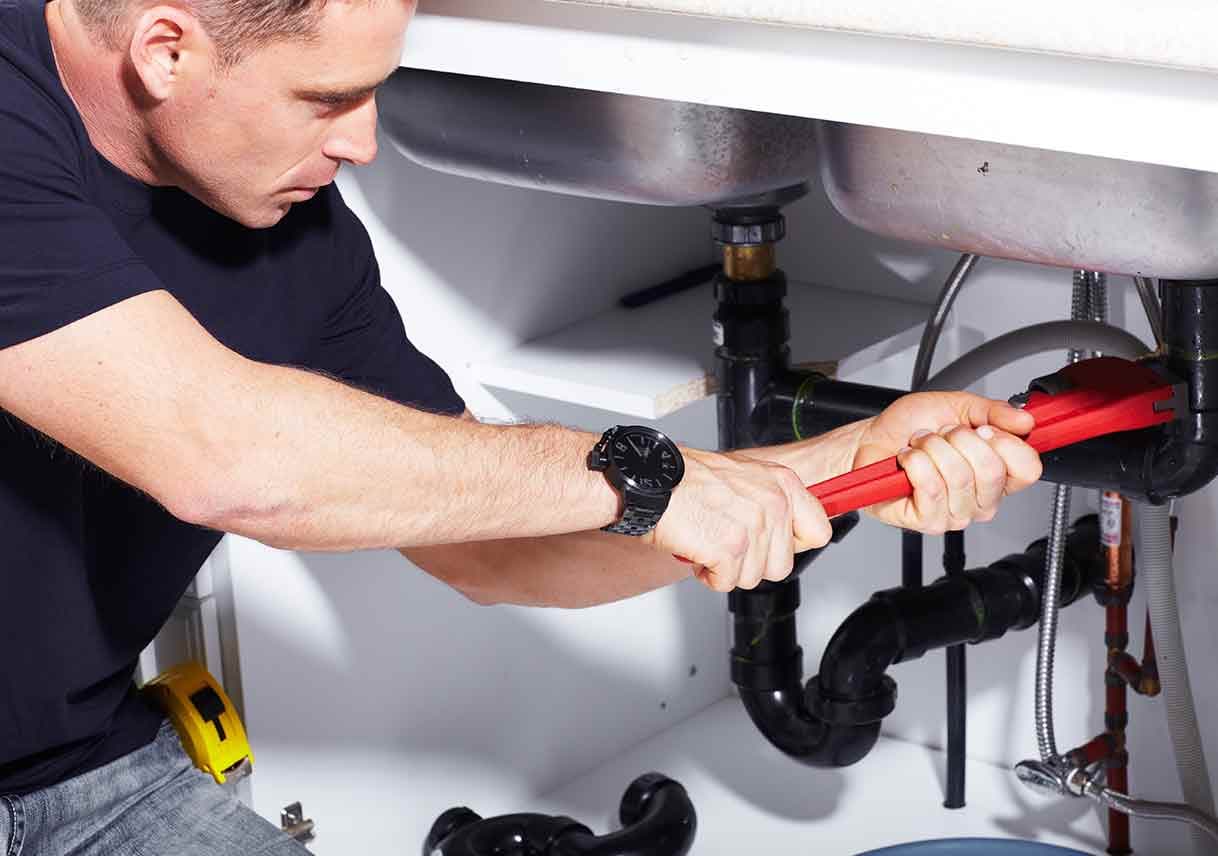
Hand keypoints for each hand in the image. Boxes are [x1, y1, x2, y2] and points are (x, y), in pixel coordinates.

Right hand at [644, 448, 831, 592]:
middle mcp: (772, 503)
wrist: (650, 481)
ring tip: (709, 540)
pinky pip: (727, 582)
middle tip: (727, 541)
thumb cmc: (685, 478)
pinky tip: (698, 550)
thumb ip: (772, 500)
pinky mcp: (729, 548)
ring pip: (754, 577)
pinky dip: (708, 574)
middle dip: (752, 562)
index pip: (819, 531)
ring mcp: (752, 526)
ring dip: (727, 568)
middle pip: (782, 564)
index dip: (793, 545)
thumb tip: (787, 527)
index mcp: (781, 483)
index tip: (774, 543)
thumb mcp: (743, 475)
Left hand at [855, 392, 1041, 532]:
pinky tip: (908, 460)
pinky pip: (931, 487)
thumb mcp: (957, 407)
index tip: (984, 428)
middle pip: (992, 470)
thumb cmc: (911, 428)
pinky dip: (915, 462)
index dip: (1007, 443)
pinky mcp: (927, 520)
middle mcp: (980, 499)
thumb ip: (994, 411)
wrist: (872, 441)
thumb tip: (1025, 419)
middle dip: (959, 439)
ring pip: (958, 476)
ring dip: (932, 448)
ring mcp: (955, 514)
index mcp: (997, 475)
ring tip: (920, 445)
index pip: (1028, 469)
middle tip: (941, 434)